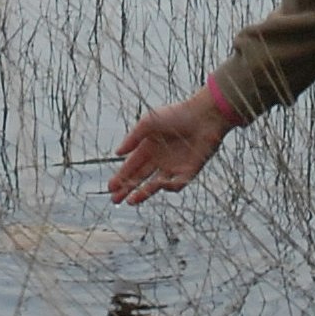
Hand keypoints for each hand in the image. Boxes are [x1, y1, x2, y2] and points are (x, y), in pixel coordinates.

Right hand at [108, 95, 229, 204]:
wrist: (204, 116)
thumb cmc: (176, 114)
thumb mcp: (148, 122)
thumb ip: (132, 138)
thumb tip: (117, 153)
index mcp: (149, 147)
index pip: (131, 166)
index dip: (121, 177)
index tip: (110, 187)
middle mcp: (160, 159)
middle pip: (140, 178)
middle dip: (127, 188)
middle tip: (115, 200)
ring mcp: (174, 167)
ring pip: (155, 185)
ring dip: (143, 193)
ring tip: (131, 201)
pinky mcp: (189, 172)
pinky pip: (176, 184)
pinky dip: (168, 186)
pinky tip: (160, 184)